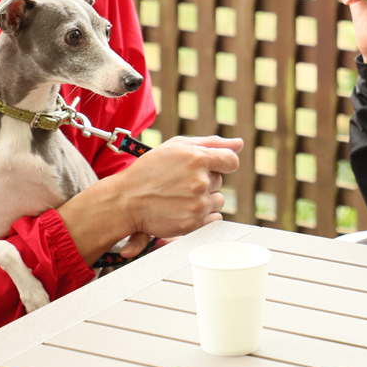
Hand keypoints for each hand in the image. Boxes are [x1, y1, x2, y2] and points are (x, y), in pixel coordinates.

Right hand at [58, 135, 241, 263]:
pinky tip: (184, 209)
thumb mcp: (176, 147)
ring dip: (205, 198)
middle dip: (205, 180)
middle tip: (180, 182)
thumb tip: (239, 144)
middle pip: (220, 181)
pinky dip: (204, 215)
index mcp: (197, 158)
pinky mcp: (193, 224)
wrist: (126, 200)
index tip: (210, 166)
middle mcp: (200, 181)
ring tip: (180, 196)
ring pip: (218, 200)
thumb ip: (211, 143)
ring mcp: (198, 204)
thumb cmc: (149, 170)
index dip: (222, 163)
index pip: (231, 161)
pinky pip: (214, 218)